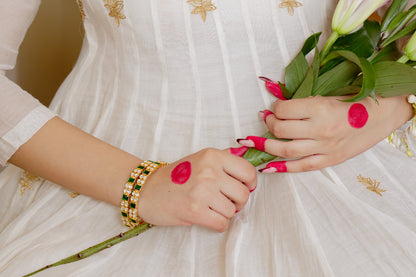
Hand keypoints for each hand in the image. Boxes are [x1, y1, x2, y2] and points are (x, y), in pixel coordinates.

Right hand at [138, 148, 256, 231]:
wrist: (147, 190)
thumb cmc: (175, 177)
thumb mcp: (200, 159)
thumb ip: (224, 160)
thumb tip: (247, 163)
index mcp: (213, 156)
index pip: (248, 172)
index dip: (250, 184)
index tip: (243, 188)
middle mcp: (210, 171)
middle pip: (244, 194)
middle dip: (237, 202)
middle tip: (225, 201)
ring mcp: (202, 191)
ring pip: (233, 211)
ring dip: (224, 213)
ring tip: (210, 208)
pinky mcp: (195, 210)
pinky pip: (222, 223)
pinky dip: (217, 224)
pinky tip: (207, 217)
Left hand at [238, 95, 412, 171]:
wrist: (385, 115)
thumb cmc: (358, 100)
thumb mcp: (330, 93)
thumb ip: (303, 97)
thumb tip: (275, 95)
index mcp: (321, 108)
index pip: (284, 110)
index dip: (274, 107)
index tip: (273, 106)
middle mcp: (320, 129)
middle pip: (281, 129)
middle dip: (268, 124)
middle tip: (266, 119)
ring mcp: (325, 147)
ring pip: (286, 150)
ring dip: (267, 146)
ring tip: (256, 142)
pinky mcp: (330, 160)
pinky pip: (301, 167)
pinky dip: (282, 168)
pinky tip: (267, 167)